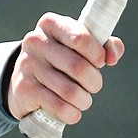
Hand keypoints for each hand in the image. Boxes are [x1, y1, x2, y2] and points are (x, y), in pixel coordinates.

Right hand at [6, 12, 124, 123]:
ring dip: (84, 100)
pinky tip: (72, 111)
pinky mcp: (24, 88)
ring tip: (84, 99)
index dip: (98, 54)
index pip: (81, 38)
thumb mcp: (79, 45)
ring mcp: (27, 64)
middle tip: (94, 85)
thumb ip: (104, 44)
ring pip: (70, 91)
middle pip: (78, 67)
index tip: (101, 62)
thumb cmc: (61, 58)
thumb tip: (113, 56)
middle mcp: (35, 40)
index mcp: (51, 24)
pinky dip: (72, 113)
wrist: (25, 77)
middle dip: (94, 81)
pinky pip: (58, 106)